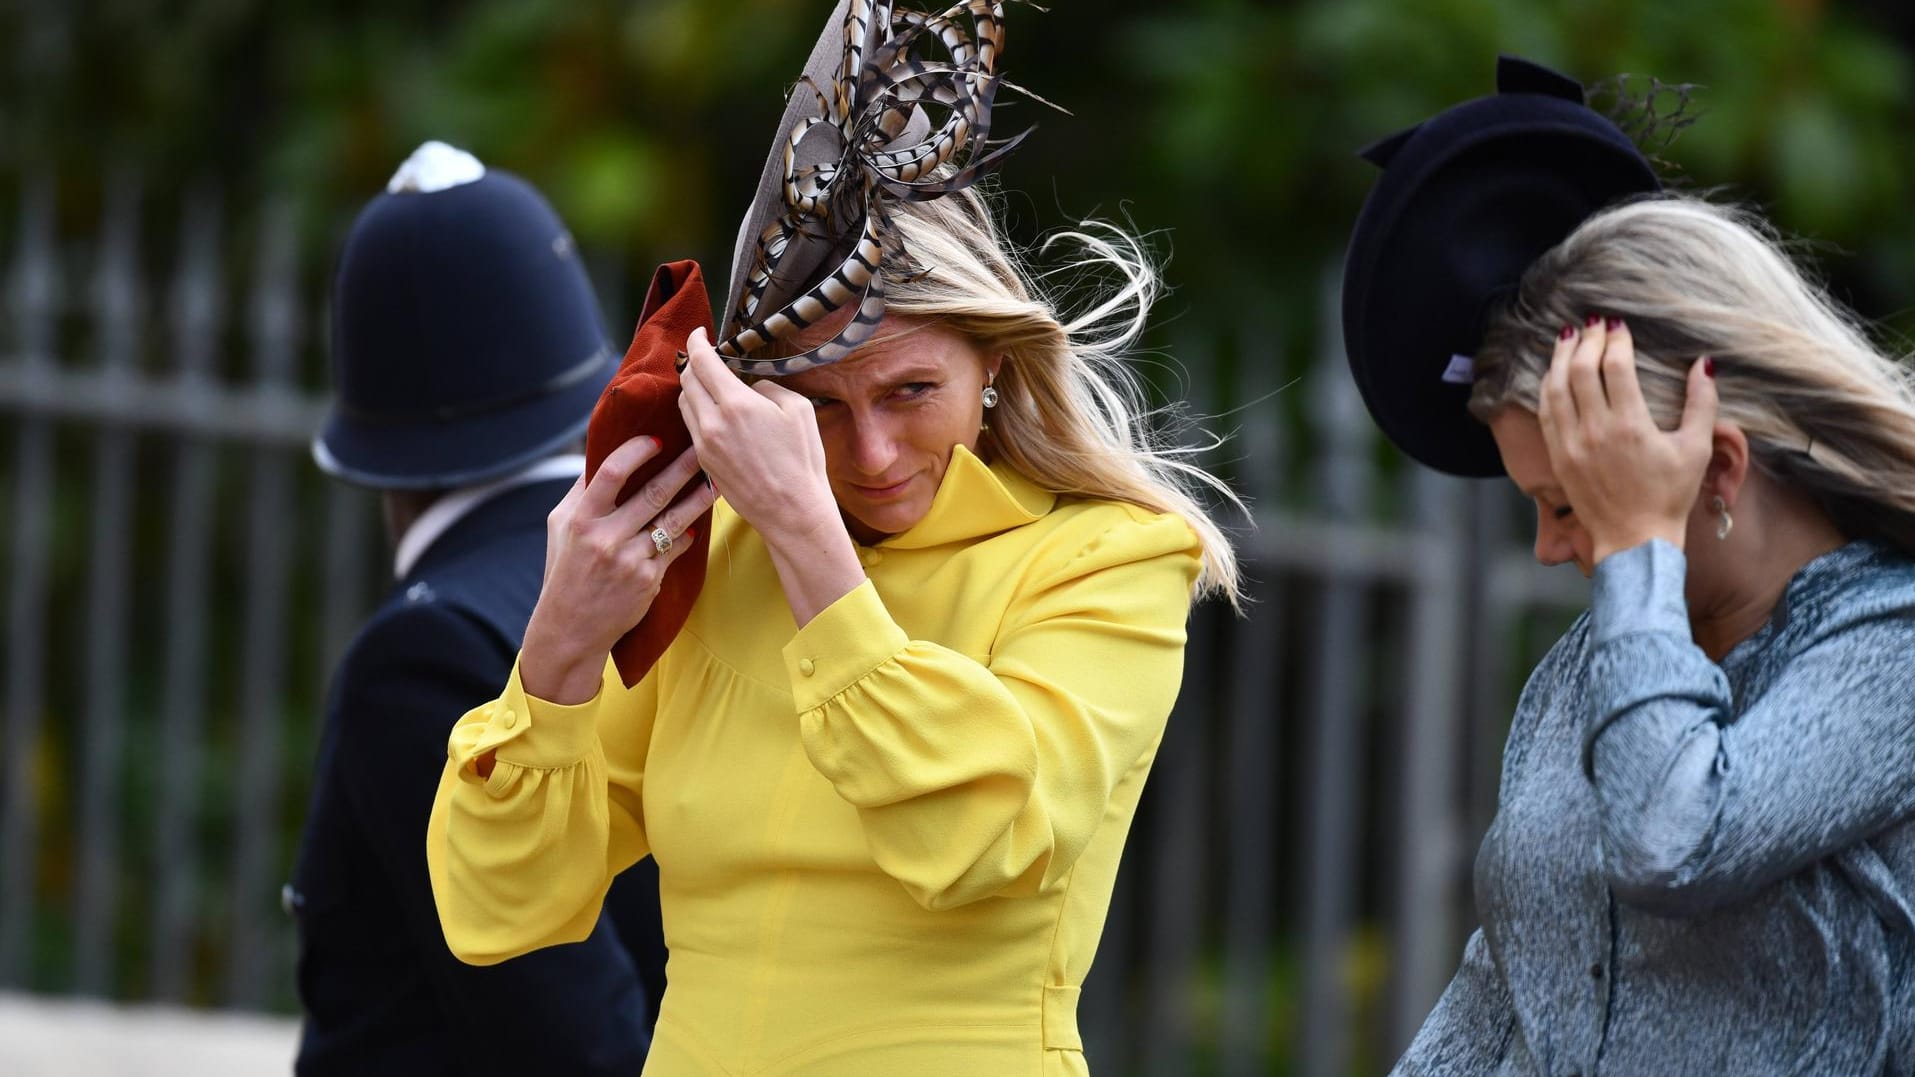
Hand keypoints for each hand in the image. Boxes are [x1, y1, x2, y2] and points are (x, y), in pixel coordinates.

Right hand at [520, 435, 716, 703]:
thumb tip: (601, 454)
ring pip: (673, 521)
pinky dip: (686, 534)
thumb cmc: (566, 571)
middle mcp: (606, 538)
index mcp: (582, 519)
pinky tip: (697, 523)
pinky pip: (676, 548)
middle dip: (682, 468)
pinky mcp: (649, 580)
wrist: (571, 628)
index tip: (657, 438)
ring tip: (715, 482)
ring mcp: (631, 560)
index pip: (611, 473)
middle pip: (653, 493)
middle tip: (702, 449)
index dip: (636, 451)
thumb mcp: (560, 528)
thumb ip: (582, 493)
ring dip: (698, 500)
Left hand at [677, 326, 839, 541]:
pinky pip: (691, 426)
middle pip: (687, 379)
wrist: (792, 511)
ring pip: (684, 403)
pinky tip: (714, 412)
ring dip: (693, 387)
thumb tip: (752, 386)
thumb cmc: (802, 461)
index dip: (697, 341)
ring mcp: (703, 444)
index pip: (702, 361)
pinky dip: (697, 411)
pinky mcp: (703, 462)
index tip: (700, 333)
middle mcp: (712, 422)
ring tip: (710, 384)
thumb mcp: (799, 410)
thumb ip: (769, 387)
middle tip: (707, 356)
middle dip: (694, 362)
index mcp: (736, 404)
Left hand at [1538, 316, 1716, 563]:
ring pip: (1556, 388)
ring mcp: (1571, 445)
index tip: (1618, 324)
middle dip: (1586, 340)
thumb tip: (1704, 364)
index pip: (1615, 367)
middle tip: (1593, 322)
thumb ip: (1702, 403)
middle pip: (1581, 370)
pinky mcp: (1558, 457)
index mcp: (1630, 426)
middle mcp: (1595, 432)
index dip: (1615, 339)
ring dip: (1561, 358)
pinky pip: (1546, 413)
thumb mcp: (1697, 448)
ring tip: (1569, 336)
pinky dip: (1548, 386)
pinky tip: (1554, 372)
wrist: (1634, 539)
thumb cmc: (1670, 495)